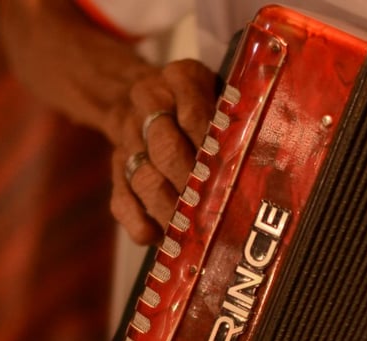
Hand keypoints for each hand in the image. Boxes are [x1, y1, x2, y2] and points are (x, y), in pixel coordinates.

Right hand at [106, 60, 217, 243]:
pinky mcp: (116, 166)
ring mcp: (127, 136)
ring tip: (190, 230)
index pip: (194, 113)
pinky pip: (120, 198)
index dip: (208, 147)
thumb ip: (230, 116)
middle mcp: (147, 103)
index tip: (226, 173)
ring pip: (143, 178)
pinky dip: (138, 222)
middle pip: (165, 148)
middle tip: (210, 209)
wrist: (133, 90)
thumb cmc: (195, 100)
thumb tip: (250, 161)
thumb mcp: (216, 89)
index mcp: (179, 78)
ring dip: (167, 208)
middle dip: (189, 183)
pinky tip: (156, 237)